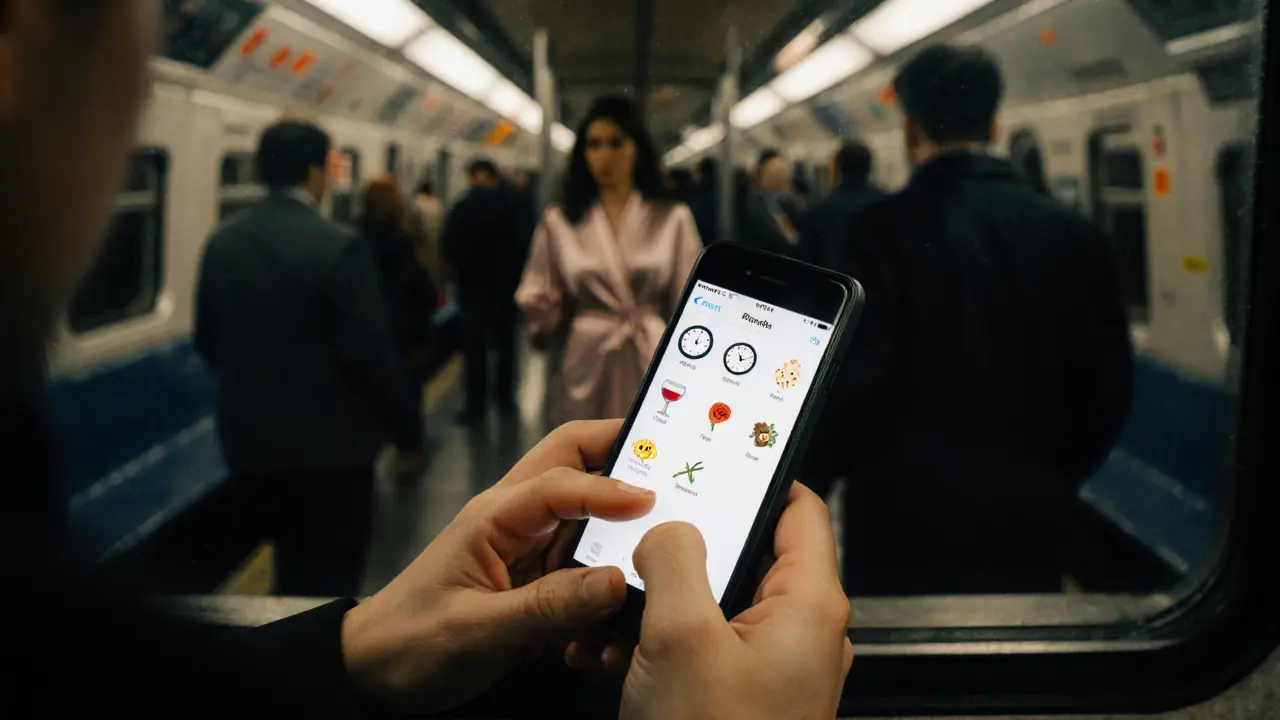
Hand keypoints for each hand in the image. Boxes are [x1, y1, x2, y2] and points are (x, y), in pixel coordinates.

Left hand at [340, 420, 651, 713]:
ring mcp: (528, 546)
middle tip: (674, 460)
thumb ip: (546, 608)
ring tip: (665, 520)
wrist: (373, 674)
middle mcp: (515, 520)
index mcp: (493, 518)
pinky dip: (611, 564)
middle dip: (621, 451)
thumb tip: (616, 581)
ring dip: (621, 512)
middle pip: (573, 459)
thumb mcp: (476, 632)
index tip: (652, 501)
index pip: (559, 482)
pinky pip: (585, 557)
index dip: (608, 487)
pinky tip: (629, 588)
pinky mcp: (538, 578)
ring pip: (586, 506)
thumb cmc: (409, 644)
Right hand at [620, 483, 852, 719]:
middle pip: (750, 555)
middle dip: (691, 544)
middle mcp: (801, 633)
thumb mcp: (682, 639)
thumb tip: (669, 530)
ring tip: (624, 603)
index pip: (798, 509)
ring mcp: (774, 666)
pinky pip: (707, 647)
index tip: (710, 464)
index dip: (755, 479)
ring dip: (668, 601)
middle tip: (646, 531)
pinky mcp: (745, 694)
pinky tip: (625, 653)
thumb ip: (674, 563)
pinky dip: (668, 643)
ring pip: (719, 603)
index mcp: (809, 606)